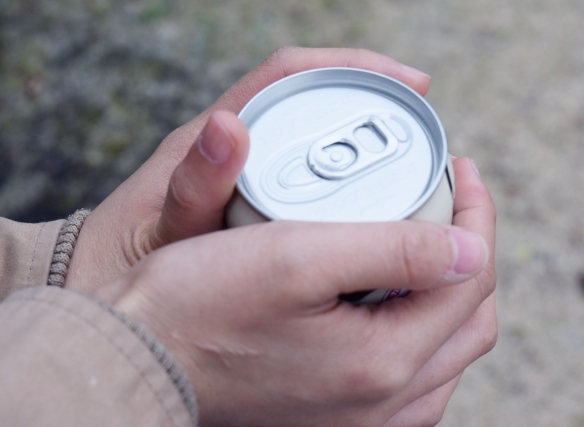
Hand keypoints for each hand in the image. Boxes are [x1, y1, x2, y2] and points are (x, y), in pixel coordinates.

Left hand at [64, 47, 431, 292]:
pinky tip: (381, 216)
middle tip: (427, 134)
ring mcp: (246, 177)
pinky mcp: (255, 207)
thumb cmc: (132, 265)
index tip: (411, 83)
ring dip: (370, 147)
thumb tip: (227, 125)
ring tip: (419, 172)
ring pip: (320, 143)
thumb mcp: (164, 234)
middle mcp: (232, 149)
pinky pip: (315, 184)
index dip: (354, 66)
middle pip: (317, 102)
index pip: (290, 74)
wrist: (118, 307)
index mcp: (211, 140)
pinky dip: (352, 188)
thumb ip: (192, 192)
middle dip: (377, 104)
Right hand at [94, 157, 496, 426]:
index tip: (459, 170)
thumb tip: (468, 248)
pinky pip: (408, 376)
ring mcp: (359, 419)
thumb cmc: (198, 305)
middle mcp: (380, 406)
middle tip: (446, 201)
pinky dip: (415, 327)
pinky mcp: (334, 416)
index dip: (475, 216)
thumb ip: (394, 251)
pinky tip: (386, 297)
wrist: (141, 358)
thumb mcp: (295, 257)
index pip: (468, 280)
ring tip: (421, 240)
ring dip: (444, 291)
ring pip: (442, 351)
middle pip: (465, 321)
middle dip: (468, 252)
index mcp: (380, 363)